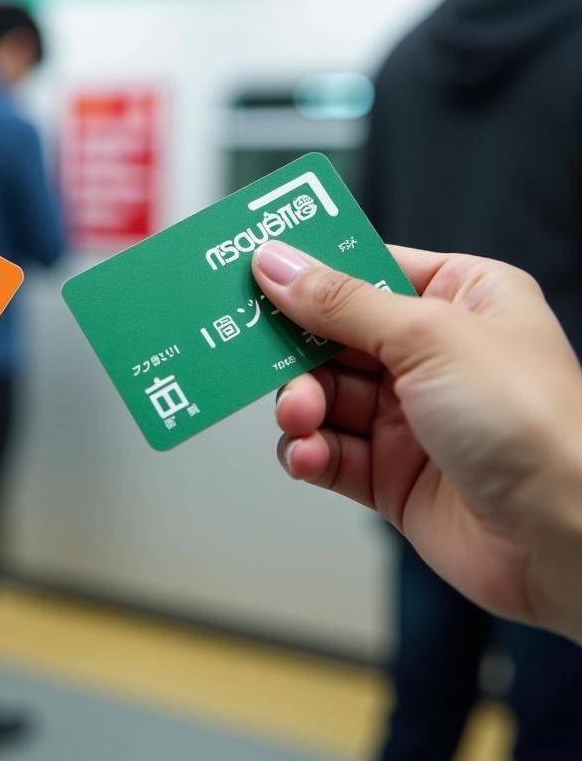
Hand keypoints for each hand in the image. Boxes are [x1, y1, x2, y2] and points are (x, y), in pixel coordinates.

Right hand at [252, 240, 581, 643]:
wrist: (568, 542)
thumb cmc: (535, 424)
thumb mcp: (429, 336)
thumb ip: (341, 301)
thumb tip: (277, 264)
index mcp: (460, 298)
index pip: (365, 268)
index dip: (309, 270)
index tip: (254, 272)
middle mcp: (433, 353)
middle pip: (332, 335)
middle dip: (296, 351)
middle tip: (259, 354)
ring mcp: (411, 415)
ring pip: (322, 394)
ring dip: (300, 405)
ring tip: (300, 417)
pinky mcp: (392, 471)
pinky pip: (329, 450)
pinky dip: (308, 451)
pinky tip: (308, 454)